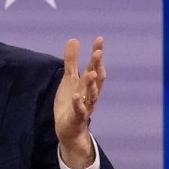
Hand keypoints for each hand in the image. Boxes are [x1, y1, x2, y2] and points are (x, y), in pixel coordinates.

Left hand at [54, 37, 105, 168]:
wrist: (69, 129)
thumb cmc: (71, 102)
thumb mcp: (69, 79)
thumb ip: (71, 61)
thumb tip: (74, 39)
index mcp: (89, 84)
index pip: (95, 66)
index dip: (97, 54)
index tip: (99, 40)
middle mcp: (90, 94)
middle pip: (96, 78)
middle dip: (97, 66)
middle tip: (98, 52)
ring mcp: (85, 106)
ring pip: (91, 94)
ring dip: (91, 84)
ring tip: (90, 72)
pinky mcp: (77, 117)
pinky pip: (79, 110)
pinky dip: (78, 103)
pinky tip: (75, 96)